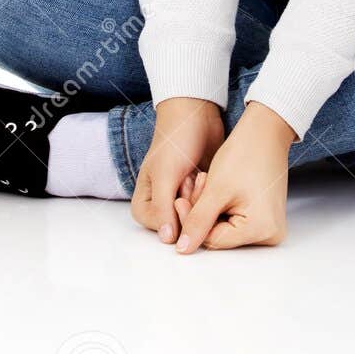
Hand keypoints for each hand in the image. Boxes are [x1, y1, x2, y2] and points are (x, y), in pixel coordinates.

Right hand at [130, 97, 223, 243]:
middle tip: (192, 178)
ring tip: (199, 173)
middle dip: (192, 203)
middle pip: (183, 226)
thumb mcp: (165, 174)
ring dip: (201, 197)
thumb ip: (163, 208)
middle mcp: (161, 206)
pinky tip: (206, 174)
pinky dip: (209, 193)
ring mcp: (181, 200)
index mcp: (145, 204)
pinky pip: (207, 207)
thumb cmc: (174, 140)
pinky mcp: (199, 194)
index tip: (182, 192)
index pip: (163, 231)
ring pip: (197, 218)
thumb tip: (168, 239)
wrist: (195, 114)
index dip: (177, 217)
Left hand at [172, 102, 296, 252]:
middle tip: (192, 187)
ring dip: (209, 210)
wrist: (265, 131)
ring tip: (204, 183)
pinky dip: (222, 207)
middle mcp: (270, 234)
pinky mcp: (264, 217)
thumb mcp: (216, 190)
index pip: (213, 240)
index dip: (191, 222)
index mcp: (261, 229)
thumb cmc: (245, 154)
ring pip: (226, 228)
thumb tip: (184, 249)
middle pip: (221, 235)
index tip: (179, 200)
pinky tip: (216, 188)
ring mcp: (269, 226)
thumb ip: (198, 222)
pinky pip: (236, 220)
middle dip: (201, 214)